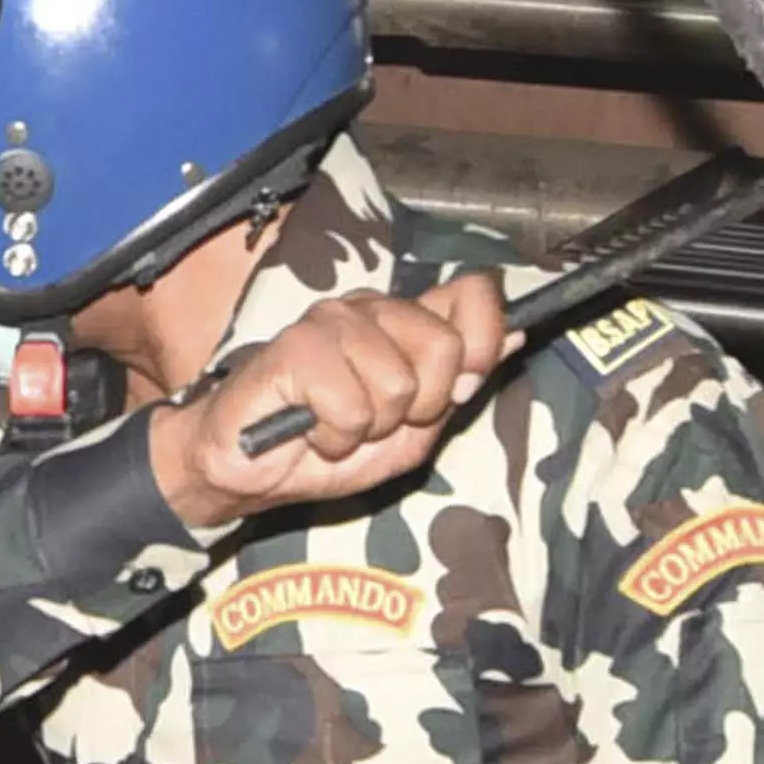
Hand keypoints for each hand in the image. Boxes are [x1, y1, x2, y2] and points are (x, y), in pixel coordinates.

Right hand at [146, 272, 499, 532]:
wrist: (247, 469)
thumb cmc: (324, 443)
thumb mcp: (412, 430)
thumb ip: (458, 385)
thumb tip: (515, 337)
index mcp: (402, 321)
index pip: (471, 294)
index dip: (482, 341)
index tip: (460, 385)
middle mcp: (369, 309)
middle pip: (444, 347)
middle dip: (421, 406)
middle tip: (378, 422)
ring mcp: (331, 322)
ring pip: (398, 385)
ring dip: (370, 428)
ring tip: (337, 428)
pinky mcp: (296, 348)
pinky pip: (351, 406)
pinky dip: (335, 438)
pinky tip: (312, 432)